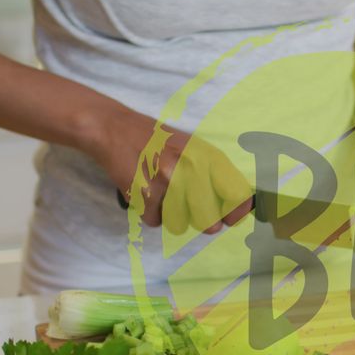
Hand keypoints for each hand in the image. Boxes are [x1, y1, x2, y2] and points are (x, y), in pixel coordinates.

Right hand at [89, 109, 252, 233]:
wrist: (114, 129)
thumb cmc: (157, 140)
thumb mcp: (193, 148)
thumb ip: (215, 174)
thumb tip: (240, 206)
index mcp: (208, 157)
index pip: (237, 195)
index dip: (237, 213)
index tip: (232, 220)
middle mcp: (192, 170)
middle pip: (210, 222)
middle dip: (202, 222)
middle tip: (190, 209)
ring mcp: (168, 184)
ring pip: (180, 224)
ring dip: (171, 216)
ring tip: (162, 194)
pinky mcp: (145, 196)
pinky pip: (155, 221)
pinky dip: (149, 212)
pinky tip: (145, 192)